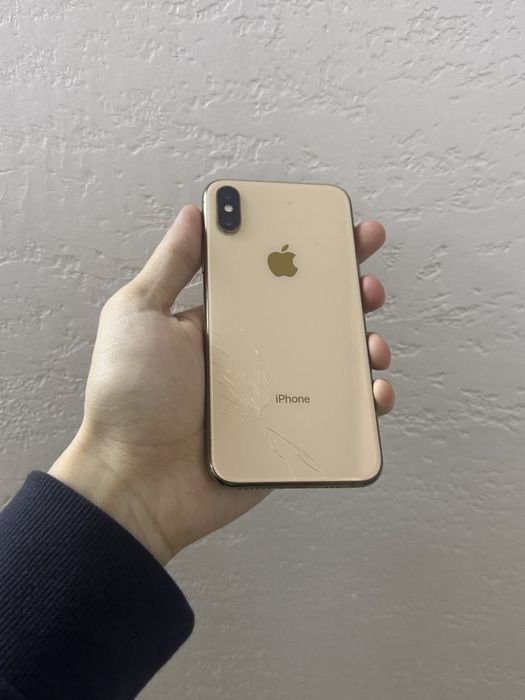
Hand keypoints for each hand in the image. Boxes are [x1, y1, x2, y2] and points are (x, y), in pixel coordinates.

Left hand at [50, 206, 393, 564]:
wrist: (135, 482)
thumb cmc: (129, 398)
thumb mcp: (139, 314)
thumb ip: (171, 265)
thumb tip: (194, 215)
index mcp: (223, 322)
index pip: (273, 277)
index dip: (307, 252)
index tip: (337, 229)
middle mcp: (253, 354)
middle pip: (312, 315)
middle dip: (348, 291)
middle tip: (365, 279)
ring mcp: (274, 394)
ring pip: (333, 362)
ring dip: (363, 343)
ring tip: (371, 339)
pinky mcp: (288, 433)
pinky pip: (336, 414)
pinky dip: (364, 402)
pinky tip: (373, 390)